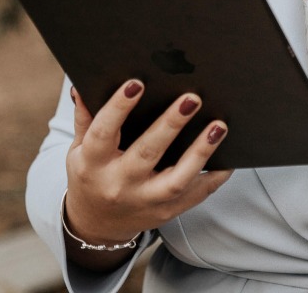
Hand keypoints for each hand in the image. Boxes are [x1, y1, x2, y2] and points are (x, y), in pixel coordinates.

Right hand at [63, 79, 232, 269]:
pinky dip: (214, 177)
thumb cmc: (91, 175)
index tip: (137, 82)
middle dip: (171, 124)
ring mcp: (144, 201)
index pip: (104, 132)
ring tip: (218, 126)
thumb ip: (85, 118)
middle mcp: (118, 184)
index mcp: (92, 163)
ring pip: (177, 178)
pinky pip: (196, 195)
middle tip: (191, 98)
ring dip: (200, 151)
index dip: (119, 107)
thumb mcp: (79, 149)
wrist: (97, 224)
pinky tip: (229, 157)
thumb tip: (82, 85)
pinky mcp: (166, 212)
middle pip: (147, 152)